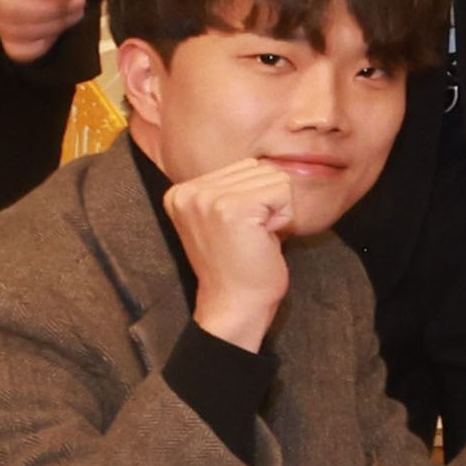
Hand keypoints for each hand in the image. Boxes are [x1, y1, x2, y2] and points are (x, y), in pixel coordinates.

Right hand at [161, 157, 303, 352]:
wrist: (235, 304)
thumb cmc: (239, 264)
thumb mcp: (224, 217)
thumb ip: (233, 188)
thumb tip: (266, 162)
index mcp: (181, 190)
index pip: (244, 166)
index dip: (256, 199)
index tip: (239, 231)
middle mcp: (188, 190)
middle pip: (259, 168)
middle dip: (268, 202)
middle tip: (250, 236)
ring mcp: (207, 198)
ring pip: (273, 176)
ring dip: (277, 209)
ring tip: (255, 237)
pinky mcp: (232, 207)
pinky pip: (283, 190)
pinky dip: (284, 216)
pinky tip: (264, 239)